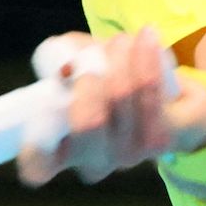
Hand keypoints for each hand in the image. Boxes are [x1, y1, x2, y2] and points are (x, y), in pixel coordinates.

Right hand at [15, 27, 205, 186]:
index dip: (34, 149)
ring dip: (119, 57)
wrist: (170, 100)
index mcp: (59, 153)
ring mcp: (127, 156)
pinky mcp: (158, 142)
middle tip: (91, 61)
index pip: (37, 167)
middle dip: (90, 77)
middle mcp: (91, 163)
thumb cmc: (107, 81)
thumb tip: (68, 67)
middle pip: (87, 122)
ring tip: (120, 41)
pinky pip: (150, 89)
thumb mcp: (76, 63)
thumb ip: (61, 56)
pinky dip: (145, 57)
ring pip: (121, 95)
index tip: (40, 120)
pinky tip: (146, 39)